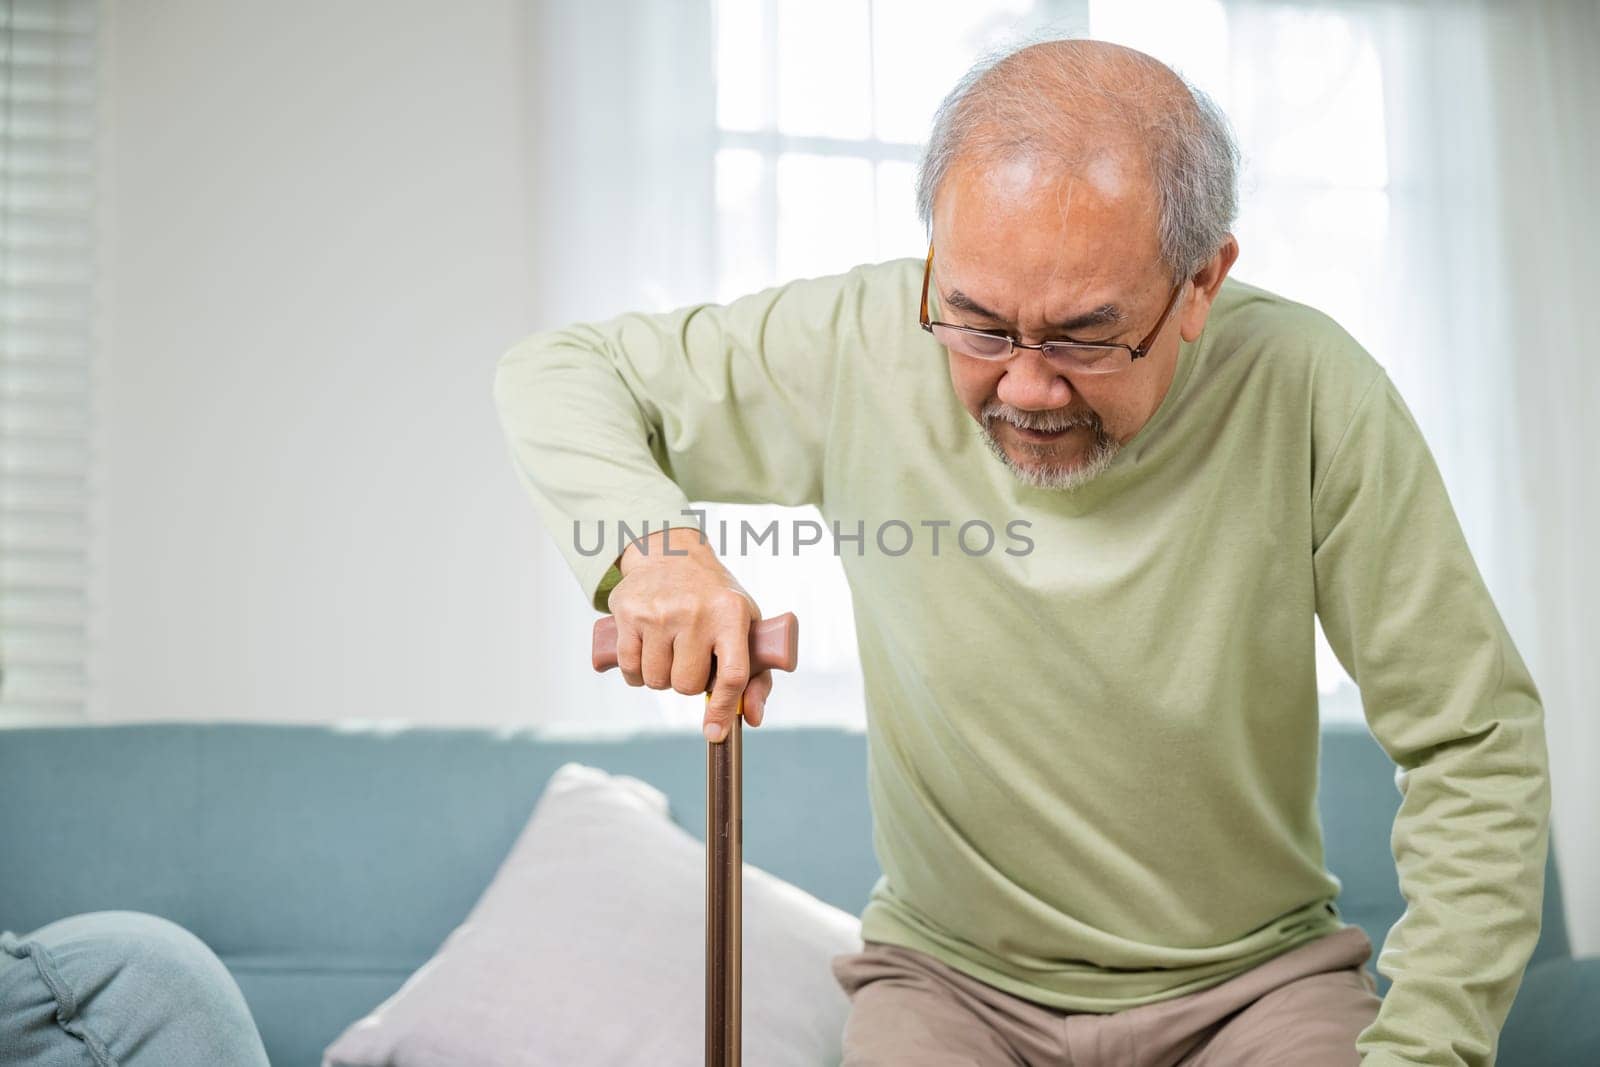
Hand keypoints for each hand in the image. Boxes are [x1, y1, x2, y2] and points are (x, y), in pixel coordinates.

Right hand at [609, 526, 774, 741]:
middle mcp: (695, 613)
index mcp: (732, 615)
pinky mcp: (628, 613)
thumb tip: (749, 718)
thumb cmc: (715, 599)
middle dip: (688, 682)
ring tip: (669, 651)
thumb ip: (755, 675)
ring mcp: (659, 612)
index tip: (714, 732)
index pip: (732, 675)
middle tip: (691, 658)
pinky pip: (629, 668)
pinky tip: (646, 652)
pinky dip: (636, 672)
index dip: (723, 709)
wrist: (672, 553)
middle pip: (687, 685)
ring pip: (655, 681)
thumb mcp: (745, 625)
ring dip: (660, 678)